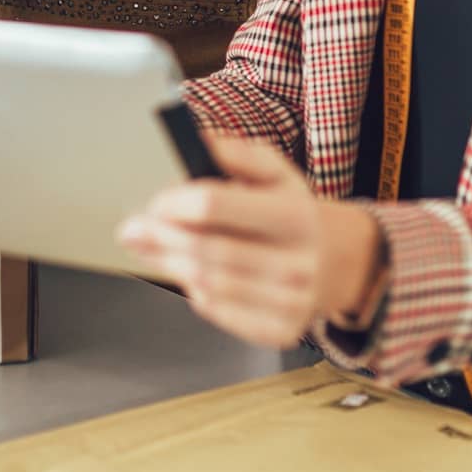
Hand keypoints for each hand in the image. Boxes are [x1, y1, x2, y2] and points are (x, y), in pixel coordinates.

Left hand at [118, 134, 384, 348]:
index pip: (215, 204)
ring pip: (207, 284)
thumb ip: (236, 153)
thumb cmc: (294, 211)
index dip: (175, 202)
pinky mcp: (280, 331)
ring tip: (147, 249)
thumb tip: (196, 140)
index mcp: (293, 214)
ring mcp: (290, 302)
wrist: (341, 262)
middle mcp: (296, 261)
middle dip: (159, 237)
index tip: (154, 200)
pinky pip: (217, 311)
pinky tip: (186, 273)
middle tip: (131, 229)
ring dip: (167, 264)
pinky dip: (193, 291)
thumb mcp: (277, 171)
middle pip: (205, 249)